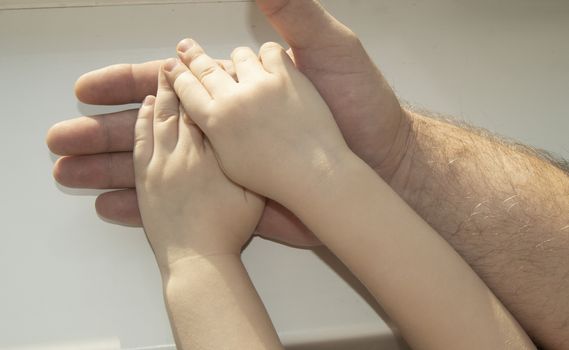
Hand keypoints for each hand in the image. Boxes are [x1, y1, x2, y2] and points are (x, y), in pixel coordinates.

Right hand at [47, 0, 408, 245]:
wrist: (379, 157)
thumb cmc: (359, 103)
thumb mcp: (331, 50)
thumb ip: (295, 17)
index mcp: (236, 90)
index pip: (169, 85)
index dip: (128, 86)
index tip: (89, 88)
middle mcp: (224, 125)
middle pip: (153, 127)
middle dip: (105, 132)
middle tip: (61, 141)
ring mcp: (228, 162)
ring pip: (160, 166)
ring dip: (113, 171)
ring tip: (70, 175)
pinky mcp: (237, 195)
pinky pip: (185, 198)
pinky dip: (149, 204)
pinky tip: (113, 208)